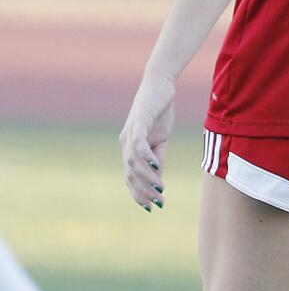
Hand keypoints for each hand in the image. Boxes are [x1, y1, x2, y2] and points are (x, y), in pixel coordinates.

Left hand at [119, 74, 175, 211]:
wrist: (159, 83)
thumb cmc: (160, 110)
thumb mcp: (161, 138)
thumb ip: (158, 157)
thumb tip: (158, 179)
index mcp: (130, 148)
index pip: (130, 177)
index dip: (138, 193)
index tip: (151, 206)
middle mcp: (126, 143)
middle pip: (129, 174)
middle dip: (142, 191)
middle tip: (157, 203)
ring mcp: (130, 133)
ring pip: (132, 163)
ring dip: (145, 178)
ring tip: (159, 188)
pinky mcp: (139, 122)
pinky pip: (139, 145)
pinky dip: (146, 157)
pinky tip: (157, 165)